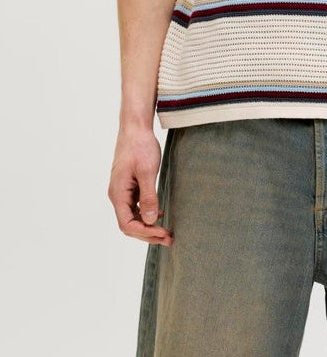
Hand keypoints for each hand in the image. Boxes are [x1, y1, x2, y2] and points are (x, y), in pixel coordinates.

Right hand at [107, 125, 173, 245]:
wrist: (135, 127)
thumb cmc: (140, 146)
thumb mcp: (147, 171)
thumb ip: (148, 196)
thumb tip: (150, 220)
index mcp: (118, 193)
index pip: (127, 224)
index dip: (144, 233)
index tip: (162, 233)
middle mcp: (117, 195)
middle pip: (130, 224)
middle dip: (148, 234)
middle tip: (169, 238)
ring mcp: (123, 191)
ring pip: (133, 216)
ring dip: (149, 226)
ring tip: (166, 232)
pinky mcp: (129, 186)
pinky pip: (136, 206)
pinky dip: (147, 213)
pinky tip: (159, 213)